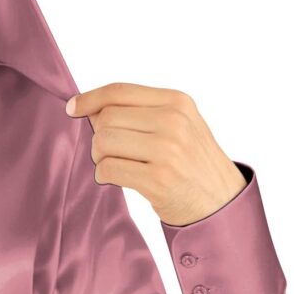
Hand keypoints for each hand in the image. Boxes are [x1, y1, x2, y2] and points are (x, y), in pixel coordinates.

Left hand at [65, 82, 247, 227]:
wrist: (222, 202)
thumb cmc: (192, 162)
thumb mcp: (178, 124)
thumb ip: (140, 111)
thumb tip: (89, 108)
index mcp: (177, 102)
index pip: (119, 91)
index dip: (89, 98)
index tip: (72, 108)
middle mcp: (174, 122)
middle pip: (106, 118)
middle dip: (98, 135)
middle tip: (109, 151)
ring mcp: (167, 150)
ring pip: (103, 141)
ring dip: (99, 156)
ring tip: (115, 165)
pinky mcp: (158, 179)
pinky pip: (108, 168)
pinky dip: (103, 175)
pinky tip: (115, 178)